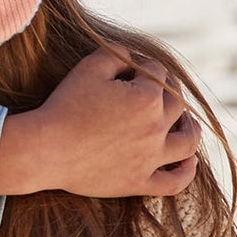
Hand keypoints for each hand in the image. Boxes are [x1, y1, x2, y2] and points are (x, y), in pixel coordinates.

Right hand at [0, 48, 200, 197]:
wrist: (45, 150)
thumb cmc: (64, 105)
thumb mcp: (88, 68)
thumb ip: (116, 53)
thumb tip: (134, 57)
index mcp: (146, 98)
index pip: (157, 72)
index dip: (144, 66)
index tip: (129, 68)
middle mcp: (156, 127)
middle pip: (177, 103)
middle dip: (170, 90)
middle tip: (158, 88)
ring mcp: (150, 158)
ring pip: (187, 143)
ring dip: (191, 129)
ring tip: (187, 123)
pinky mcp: (139, 182)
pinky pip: (174, 182)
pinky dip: (187, 172)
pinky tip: (189, 162)